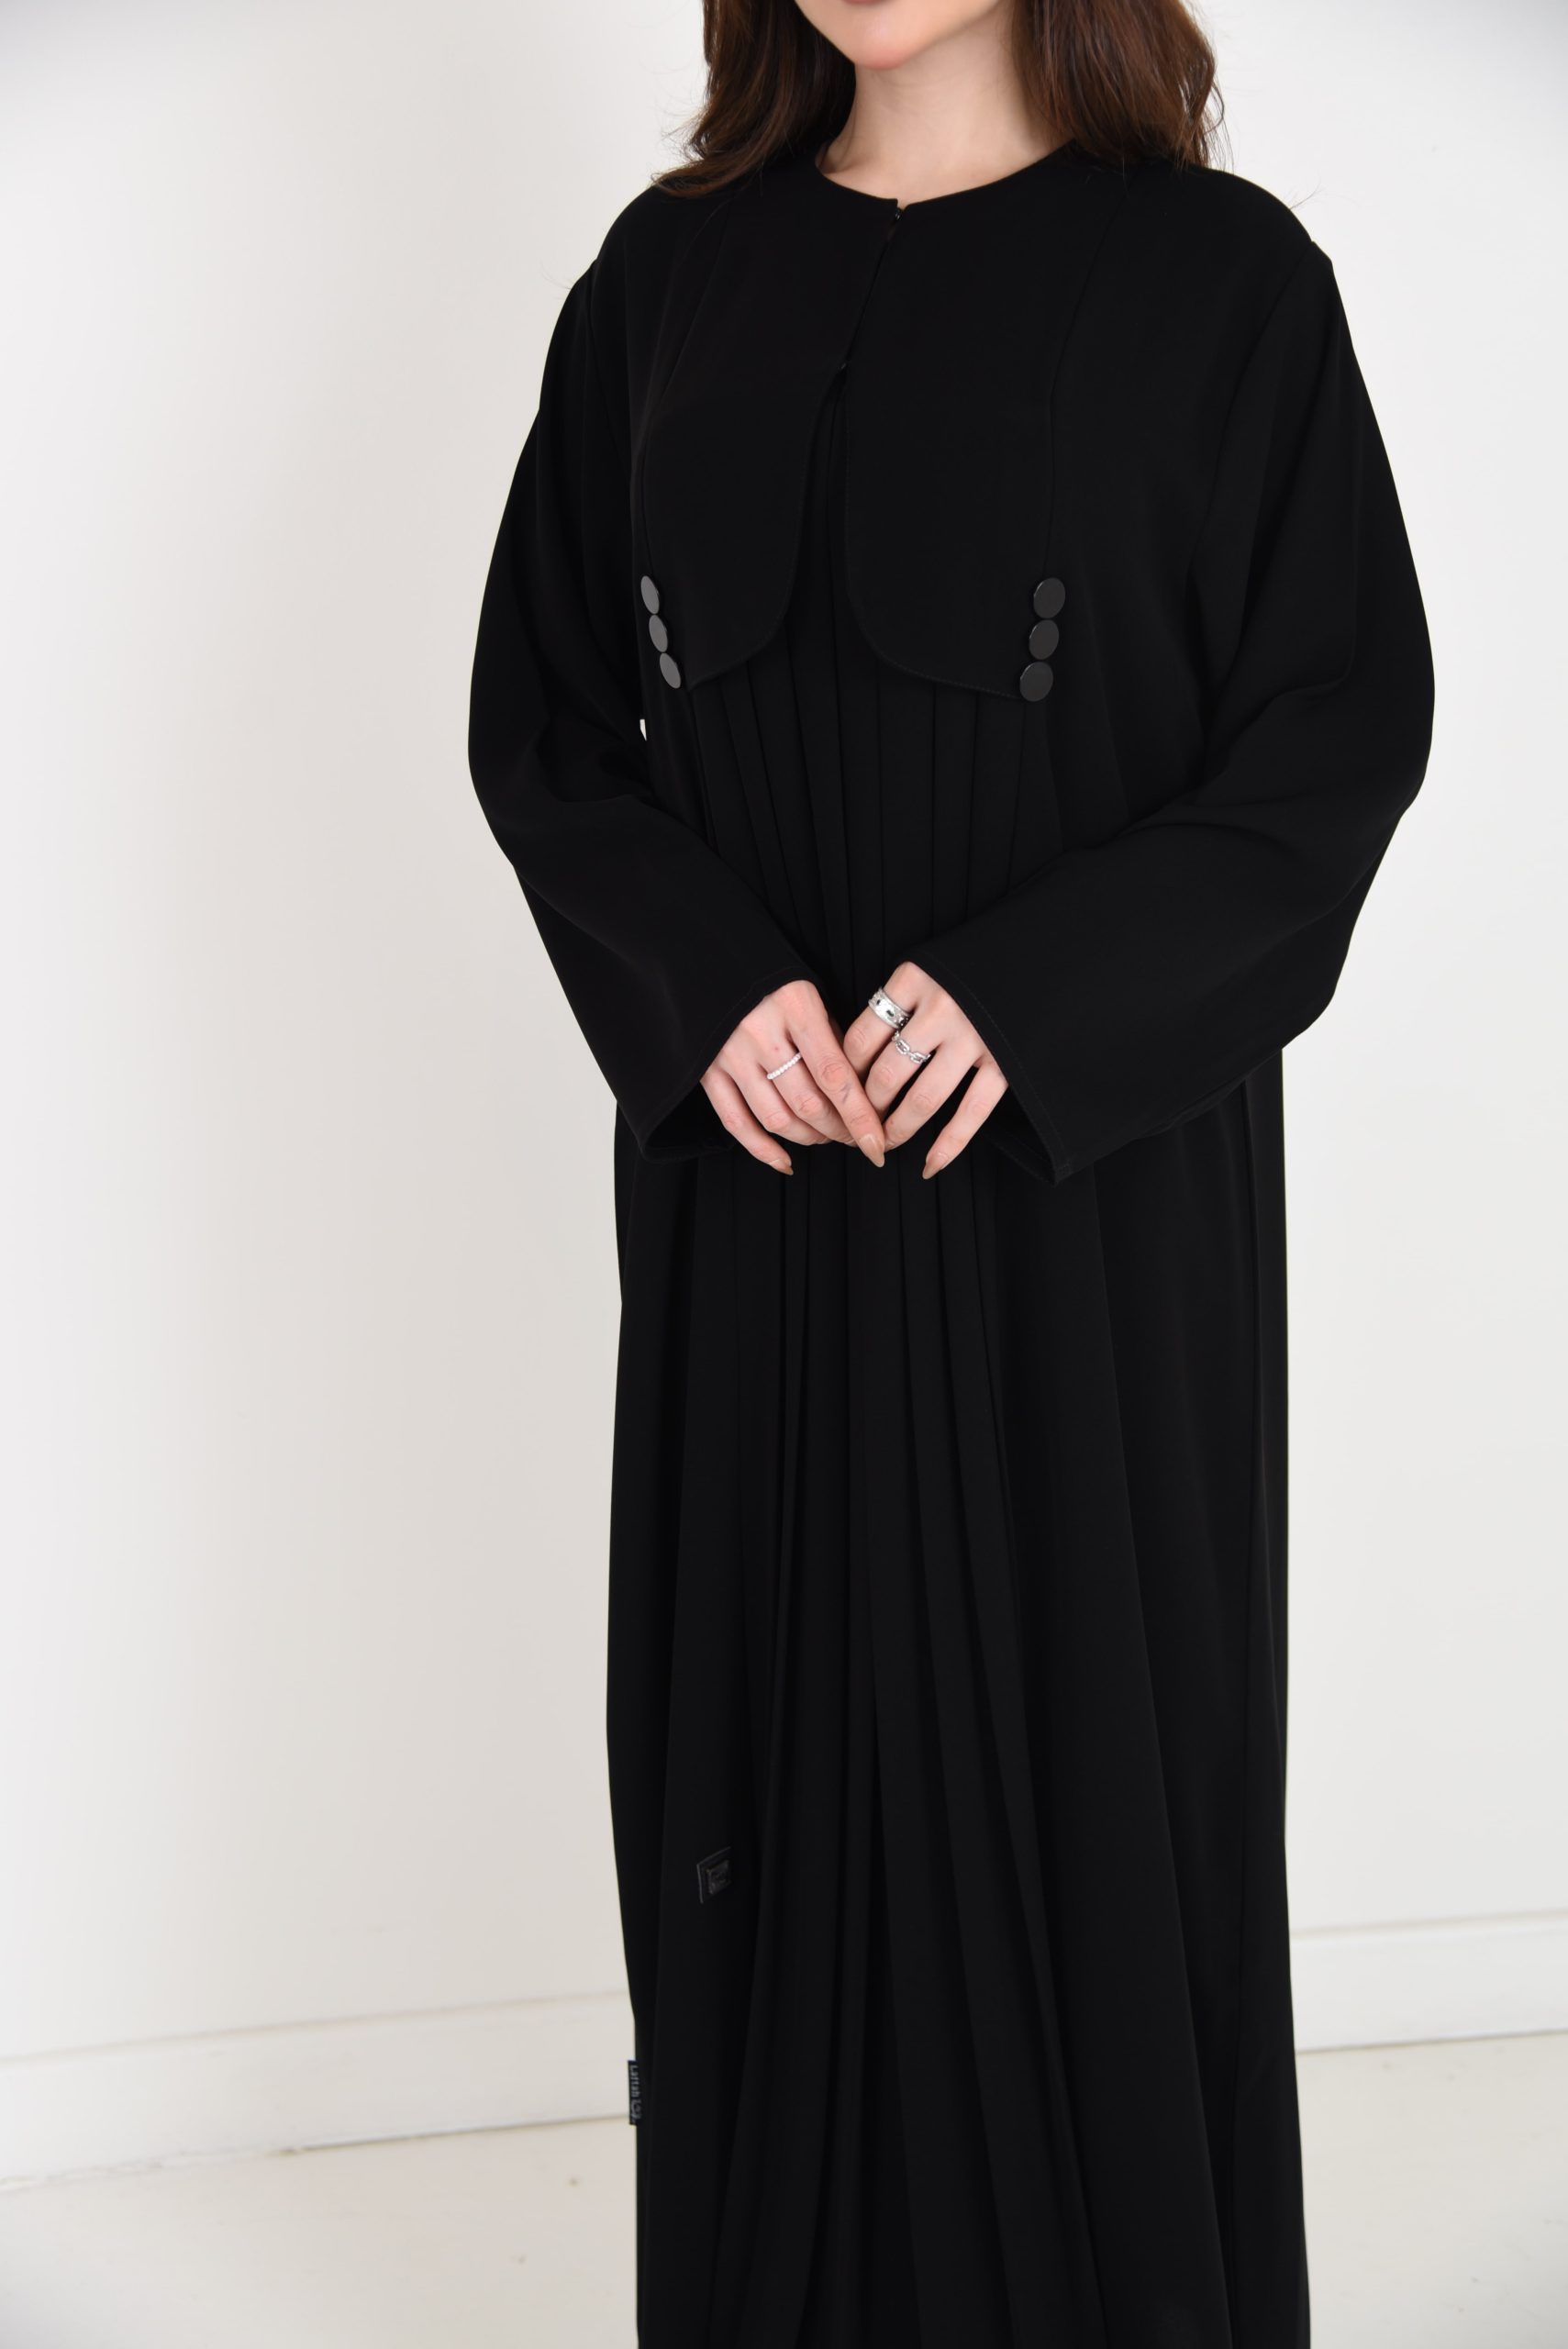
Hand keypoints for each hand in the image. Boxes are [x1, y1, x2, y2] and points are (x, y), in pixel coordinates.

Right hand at [702, 978, 886, 1174]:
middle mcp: (761, 1034)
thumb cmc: (770, 978)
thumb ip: (832, 1038)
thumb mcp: (810, 993)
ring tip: (826, 1137)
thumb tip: (857, 1091)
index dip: (860, 1117)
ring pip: (777, 1119)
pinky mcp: (707, 1071)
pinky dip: (762, 1150)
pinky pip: (735, 1123)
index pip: (835, 1076)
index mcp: (795, 1007)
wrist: (707, 958)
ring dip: (809, 1139)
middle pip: (808, 1104)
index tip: (878, 1143)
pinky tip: (786, 1161)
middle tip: (857, 1137)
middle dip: (839, 1130)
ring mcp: (730, 1055)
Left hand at [842, 962, 1007, 1176]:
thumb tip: (856, 1057)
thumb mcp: (929, 966)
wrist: (1043, 953)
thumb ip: (898, 1002)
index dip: (843, 1075)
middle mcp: (940, 1009)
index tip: (840, 1093)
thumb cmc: (973, 964)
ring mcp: (975, 1037)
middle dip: (866, 1109)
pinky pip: (971, 1112)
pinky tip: (930, 1164)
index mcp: (913, 980)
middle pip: (885, 1074)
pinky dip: (949, 1144)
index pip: (860, 1039)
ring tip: (885, 1142)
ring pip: (922, 1099)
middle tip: (859, 1125)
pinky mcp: (1005, 1061)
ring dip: (898, 1129)